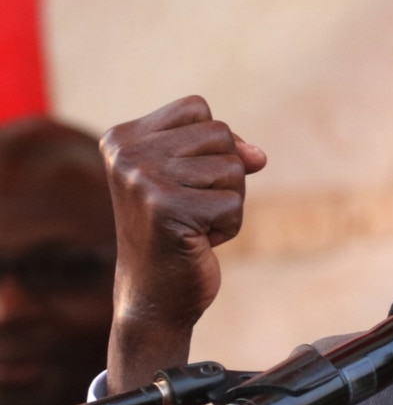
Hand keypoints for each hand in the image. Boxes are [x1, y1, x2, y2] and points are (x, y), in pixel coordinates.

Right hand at [99, 96, 265, 404]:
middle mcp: (126, 154)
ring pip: (233, 167)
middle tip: (191, 207)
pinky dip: (229, 226)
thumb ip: (226, 150)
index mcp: (121, 137)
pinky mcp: (166, 209)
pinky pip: (233, 203)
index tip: (186, 180)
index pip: (198, 108)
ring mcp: (142, 180)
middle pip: (220, 134)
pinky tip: (198, 242)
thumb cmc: (177, 231)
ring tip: (194, 224)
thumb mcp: (196, 177)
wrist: (154, 297)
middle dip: (223, 175)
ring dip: (228, 201)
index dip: (213, 145)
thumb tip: (258, 156)